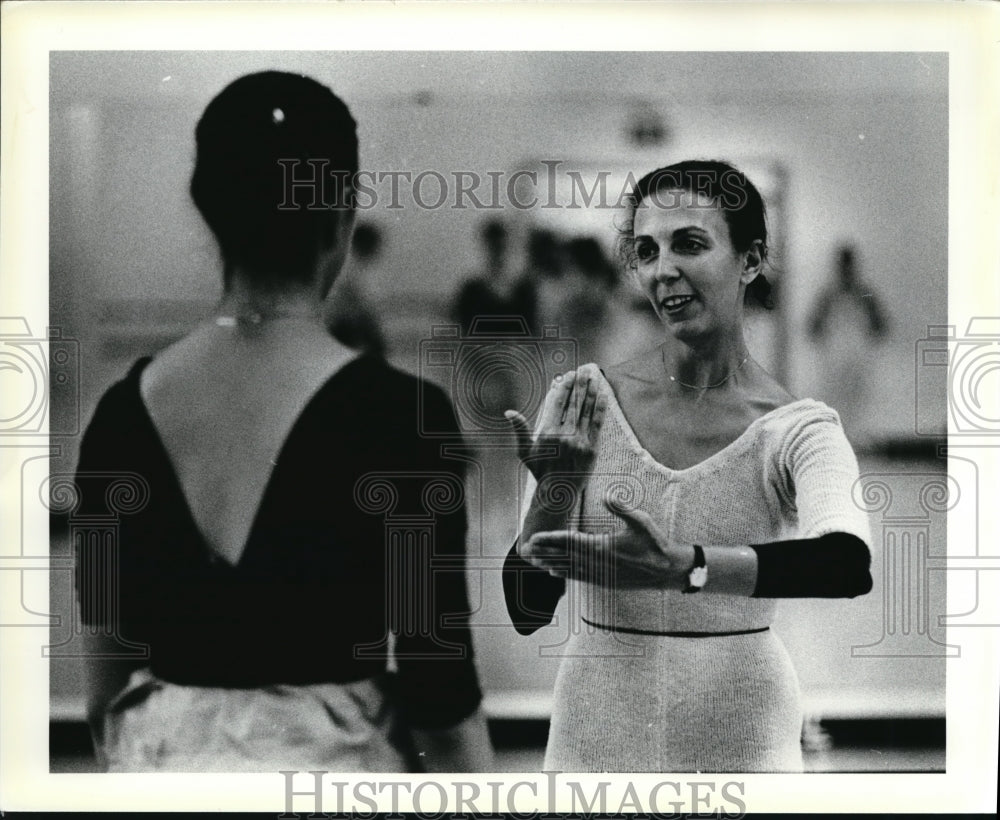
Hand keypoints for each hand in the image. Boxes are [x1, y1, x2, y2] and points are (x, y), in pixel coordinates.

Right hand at [504, 369, 606, 483]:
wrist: (558, 491)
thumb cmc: (540, 469)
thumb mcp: (525, 450)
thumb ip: (520, 429)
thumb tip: (509, 412)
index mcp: (547, 433)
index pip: (556, 403)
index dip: (563, 387)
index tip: (567, 375)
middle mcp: (564, 435)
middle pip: (573, 403)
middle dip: (579, 384)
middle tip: (583, 370)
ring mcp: (579, 442)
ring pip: (586, 410)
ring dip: (591, 391)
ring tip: (594, 377)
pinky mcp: (592, 448)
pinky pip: (597, 423)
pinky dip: (600, 408)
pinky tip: (602, 395)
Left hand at [520, 500, 694, 589]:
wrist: (668, 570)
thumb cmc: (655, 544)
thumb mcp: (642, 522)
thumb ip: (623, 509)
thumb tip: (607, 496)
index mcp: (604, 548)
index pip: (570, 542)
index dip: (551, 540)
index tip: (535, 537)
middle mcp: (599, 564)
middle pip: (564, 556)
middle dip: (545, 551)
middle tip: (526, 547)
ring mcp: (601, 575)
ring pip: (569, 569)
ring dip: (550, 563)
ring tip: (534, 559)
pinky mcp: (605, 582)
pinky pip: (579, 578)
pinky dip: (564, 574)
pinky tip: (554, 572)